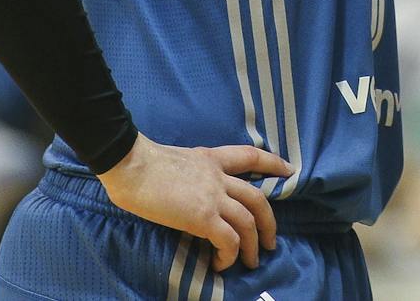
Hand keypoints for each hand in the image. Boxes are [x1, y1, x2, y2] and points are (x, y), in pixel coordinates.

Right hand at [98, 133, 293, 270]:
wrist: (131, 164)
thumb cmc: (142, 163)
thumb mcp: (180, 161)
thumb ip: (193, 176)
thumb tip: (191, 197)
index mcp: (212, 158)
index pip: (251, 156)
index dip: (273, 164)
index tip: (289, 170)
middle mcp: (219, 177)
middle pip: (258, 198)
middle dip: (269, 222)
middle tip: (271, 241)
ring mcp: (213, 196)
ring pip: (248, 222)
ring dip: (253, 245)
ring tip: (251, 261)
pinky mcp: (203, 216)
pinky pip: (228, 240)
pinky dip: (229, 255)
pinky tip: (220, 263)